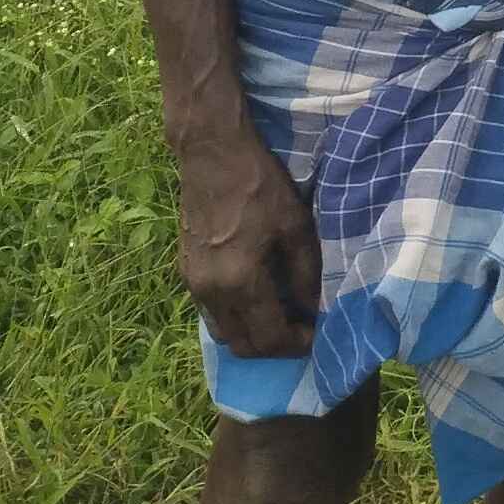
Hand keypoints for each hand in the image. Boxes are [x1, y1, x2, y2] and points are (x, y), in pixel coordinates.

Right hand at [173, 124, 320, 358]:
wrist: (212, 154)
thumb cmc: (260, 185)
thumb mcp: (296, 226)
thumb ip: (304, 274)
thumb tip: (313, 308)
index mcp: (240, 281)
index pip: (269, 337)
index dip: (296, 344)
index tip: (316, 336)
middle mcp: (211, 292)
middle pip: (242, 345)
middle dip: (274, 348)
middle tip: (300, 331)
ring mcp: (193, 284)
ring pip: (224, 332)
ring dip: (252, 335)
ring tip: (280, 318)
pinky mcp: (186, 272)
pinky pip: (211, 313)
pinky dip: (234, 318)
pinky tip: (256, 300)